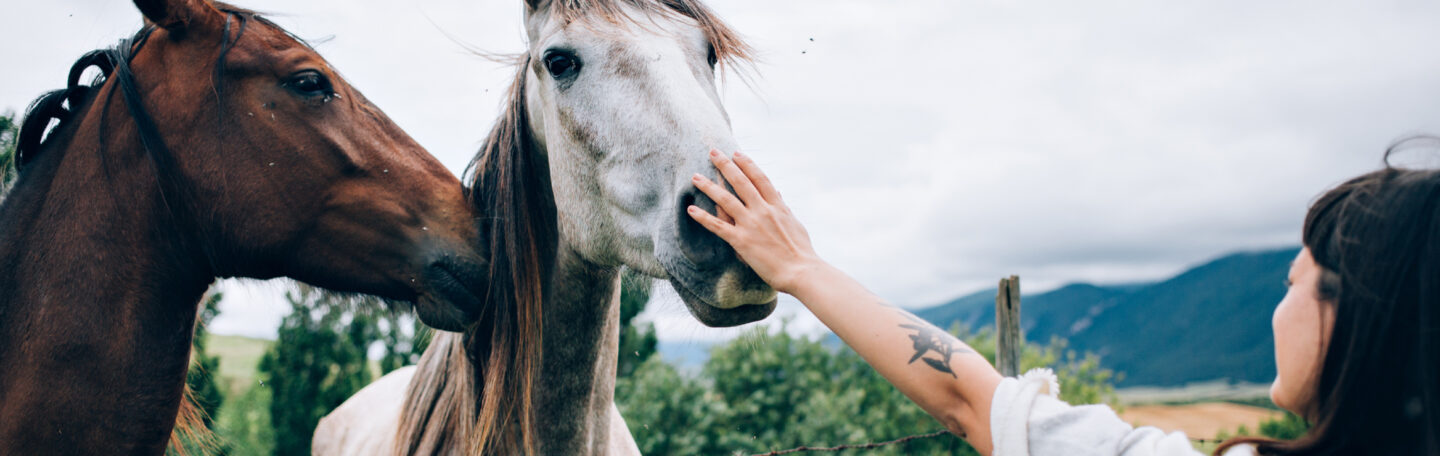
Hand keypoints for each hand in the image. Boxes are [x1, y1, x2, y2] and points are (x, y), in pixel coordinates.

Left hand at [687, 150, 825, 293]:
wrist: (801, 271)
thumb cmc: (801, 251)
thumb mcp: (795, 223)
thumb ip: (783, 207)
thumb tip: (778, 194)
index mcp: (777, 206)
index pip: (759, 178)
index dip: (747, 164)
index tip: (736, 153)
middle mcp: (763, 211)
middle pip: (741, 182)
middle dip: (725, 165)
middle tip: (713, 152)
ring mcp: (751, 225)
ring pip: (726, 200)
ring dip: (709, 187)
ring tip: (695, 177)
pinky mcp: (741, 241)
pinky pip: (718, 226)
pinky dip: (704, 218)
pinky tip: (691, 210)